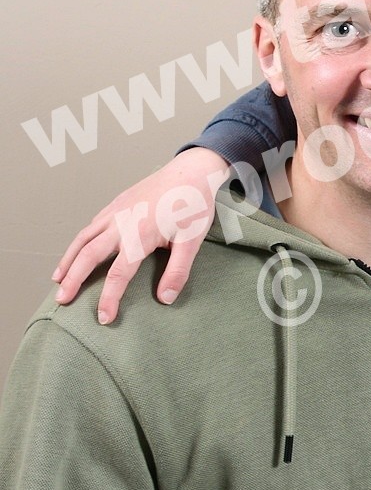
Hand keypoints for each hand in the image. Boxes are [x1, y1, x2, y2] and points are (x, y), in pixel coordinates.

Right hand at [53, 148, 229, 322]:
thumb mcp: (192, 241)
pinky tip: (76, 252)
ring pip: (83, 239)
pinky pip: (90, 226)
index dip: (109, 298)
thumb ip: (178, 271)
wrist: (191, 171)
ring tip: (58, 280)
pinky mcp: (115, 204)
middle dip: (73, 280)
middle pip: (89, 256)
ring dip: (68, 260)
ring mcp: (115, 212)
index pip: (119, 274)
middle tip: (61, 301)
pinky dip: (78, 242)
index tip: (104, 318)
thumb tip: (164, 299)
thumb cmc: (194, 206)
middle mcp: (121, 223)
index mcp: (140, 235)